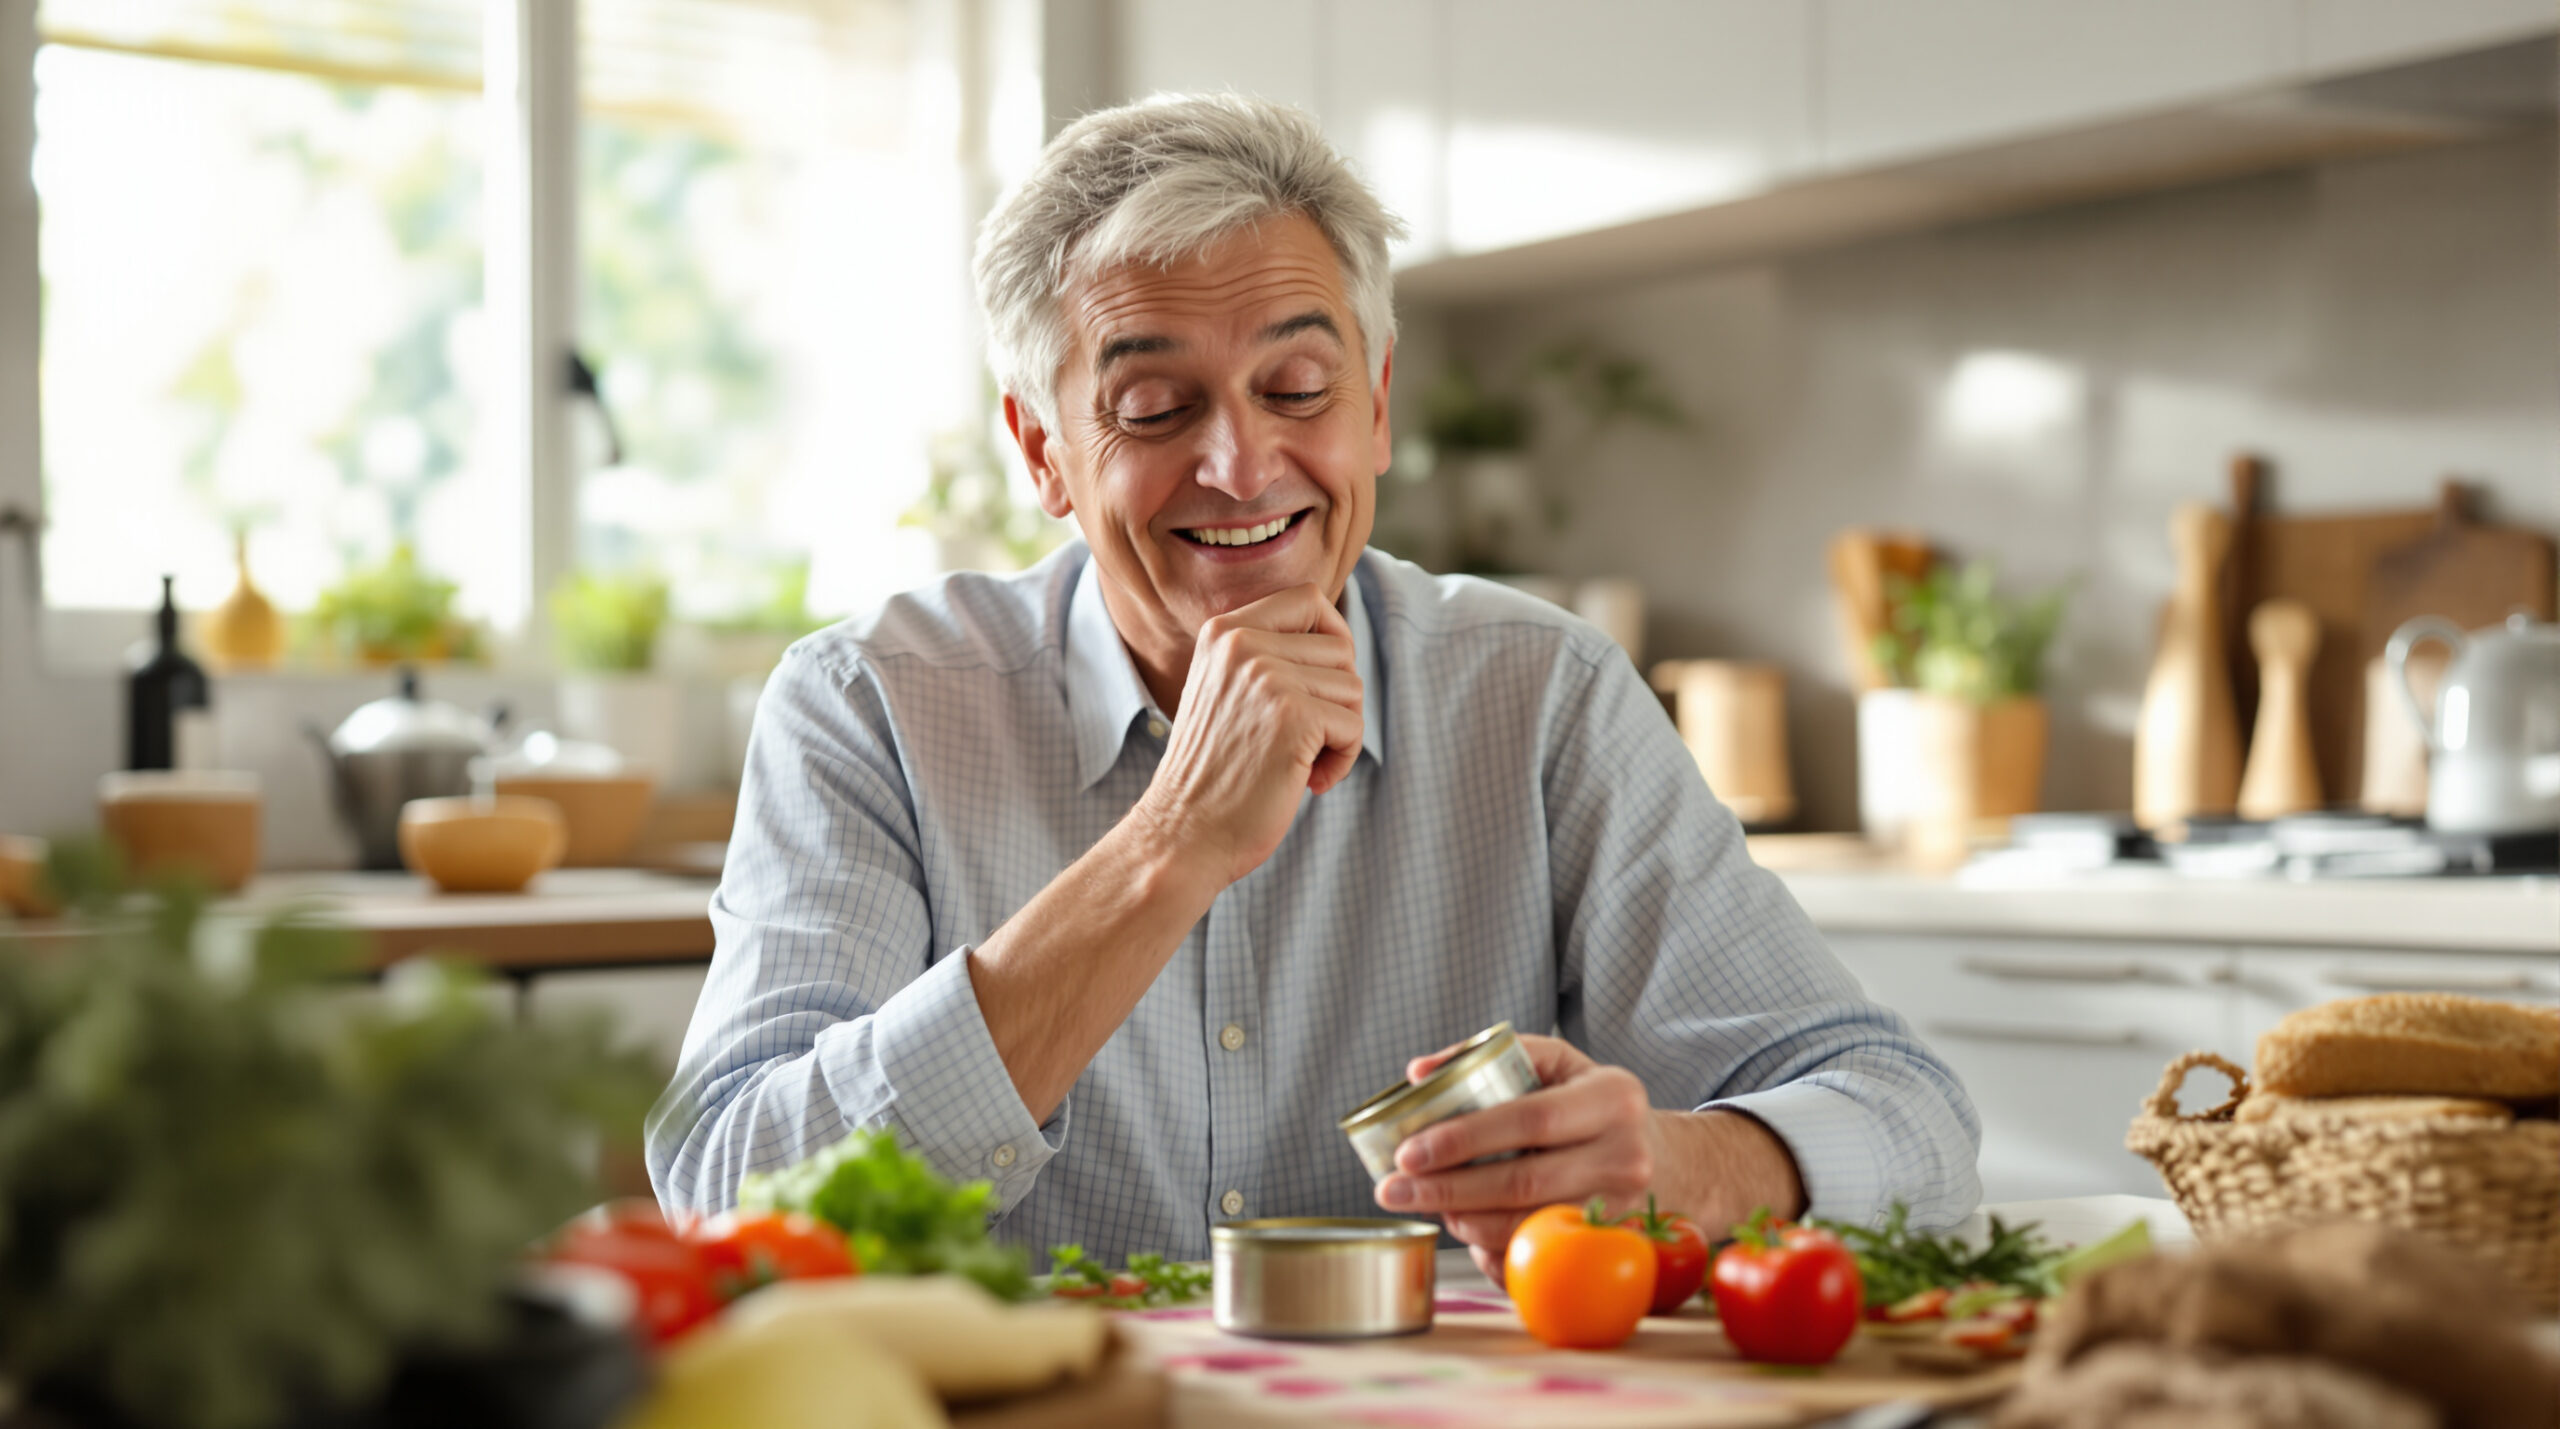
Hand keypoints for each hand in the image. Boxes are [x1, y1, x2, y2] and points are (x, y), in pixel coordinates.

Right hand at [1129, 584, 1362, 884]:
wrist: (1182, 834)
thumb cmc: (1212, 774)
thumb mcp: (1226, 693)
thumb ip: (1265, 659)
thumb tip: (1342, 645)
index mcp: (1223, 632)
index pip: (1308, 599)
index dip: (1334, 637)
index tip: (1323, 684)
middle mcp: (1241, 644)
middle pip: (1339, 649)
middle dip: (1336, 699)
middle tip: (1307, 741)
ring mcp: (1266, 677)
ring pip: (1351, 688)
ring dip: (1341, 734)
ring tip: (1303, 764)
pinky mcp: (1293, 716)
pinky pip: (1353, 726)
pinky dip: (1343, 760)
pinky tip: (1309, 782)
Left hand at [1370, 1034, 1808, 1287]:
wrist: (1675, 1165)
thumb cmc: (1599, 1109)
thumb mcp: (1561, 1066)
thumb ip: (1492, 1057)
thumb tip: (1417, 1073)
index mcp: (1612, 1098)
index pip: (1528, 1119)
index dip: (1463, 1138)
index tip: (1408, 1151)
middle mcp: (1625, 1156)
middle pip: (1520, 1183)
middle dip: (1445, 1190)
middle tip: (1392, 1189)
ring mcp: (1625, 1210)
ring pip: (1526, 1228)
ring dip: (1462, 1221)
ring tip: (1426, 1205)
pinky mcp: (1613, 1249)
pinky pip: (1540, 1258)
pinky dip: (1492, 1248)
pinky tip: (1467, 1228)